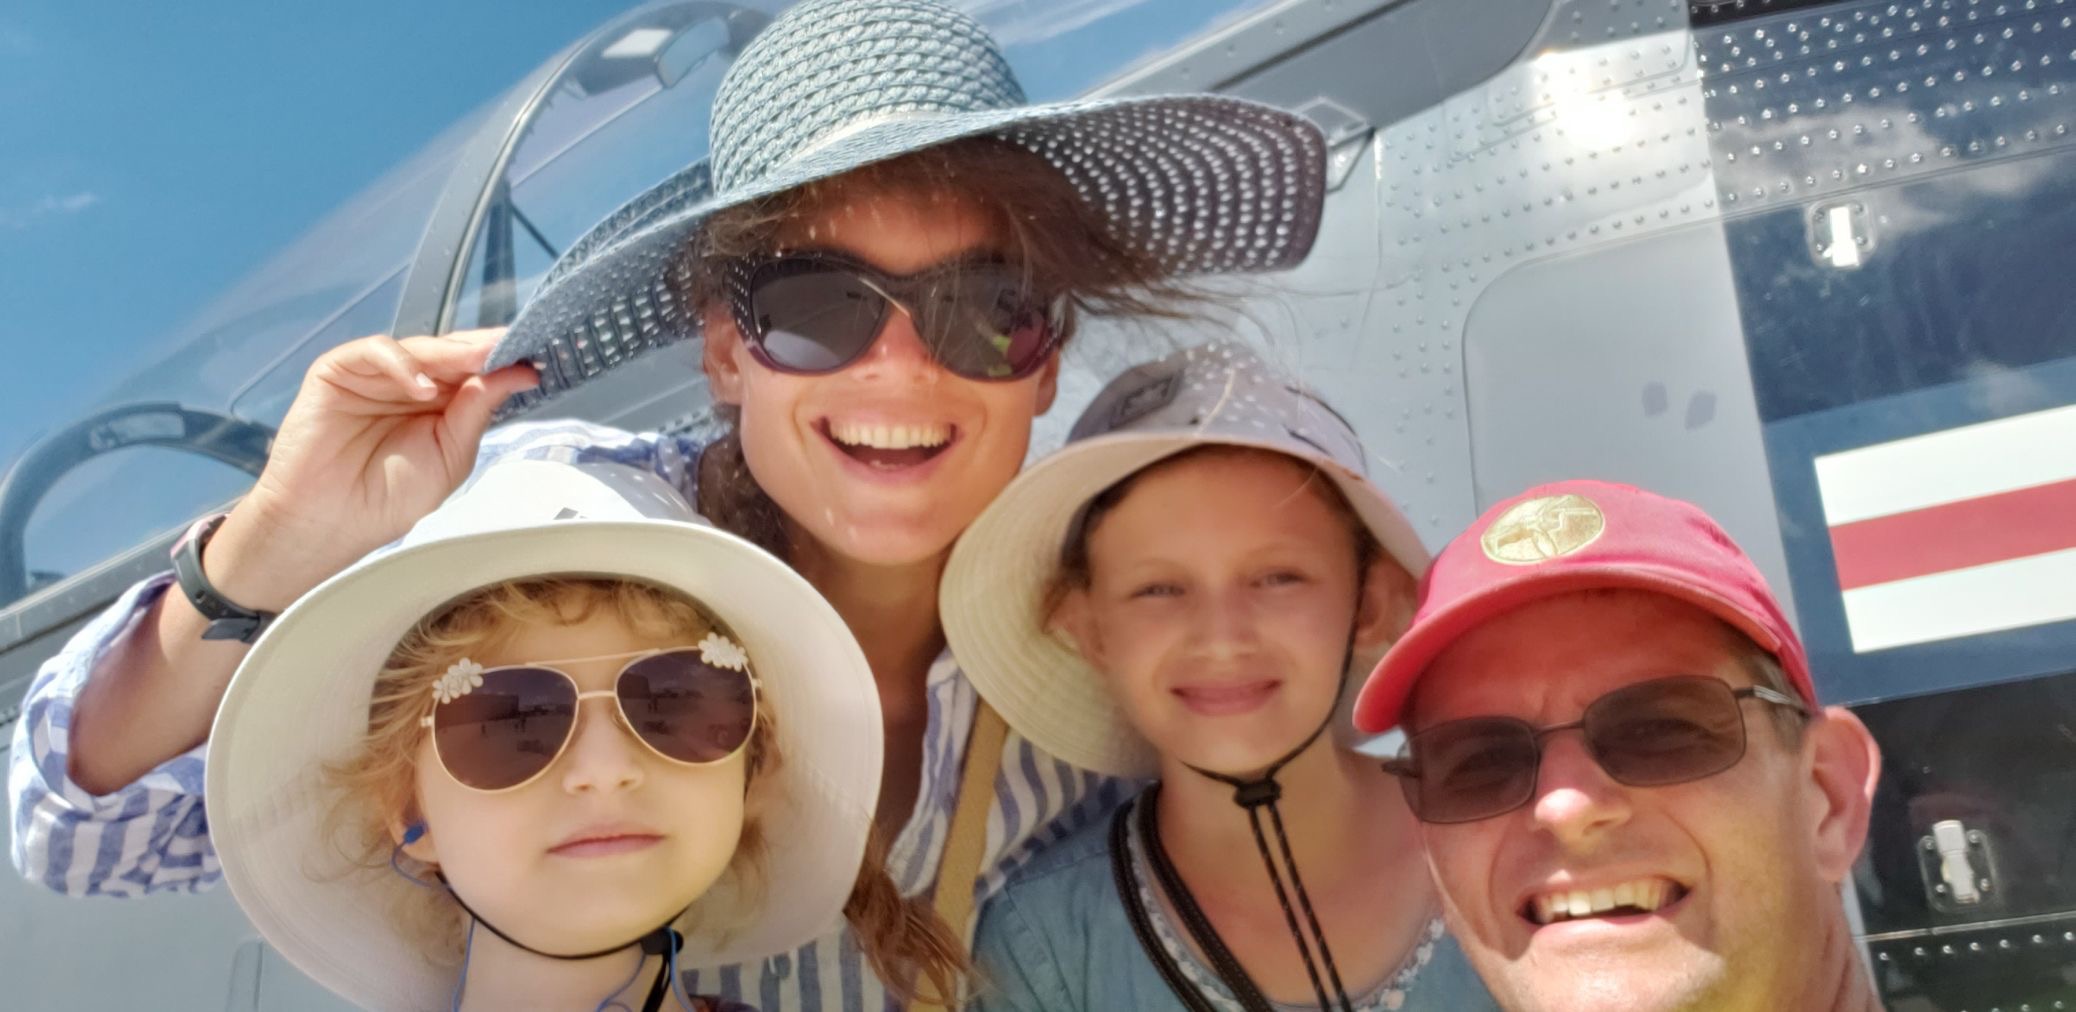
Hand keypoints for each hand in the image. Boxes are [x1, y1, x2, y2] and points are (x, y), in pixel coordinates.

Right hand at [203, 329, 537, 606]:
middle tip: (512, 347)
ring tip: (477, 361)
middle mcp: (412, 383)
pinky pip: (375, 352)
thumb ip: (475, 413)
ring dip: (451, 353)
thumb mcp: (450, 457)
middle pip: (454, 354)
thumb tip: (514, 375)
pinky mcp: (339, 370)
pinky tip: (421, 387)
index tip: (536, 357)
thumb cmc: (387, 498)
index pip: (478, 372)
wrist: (327, 521)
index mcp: (443, 403)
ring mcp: (377, 374)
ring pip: (420, 348)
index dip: (504, 362)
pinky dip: (401, 363)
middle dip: (484, 351)